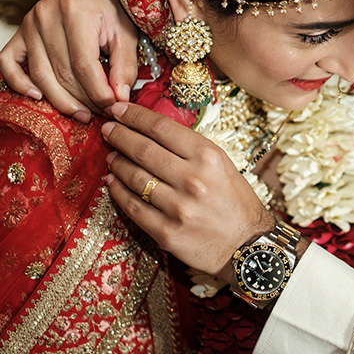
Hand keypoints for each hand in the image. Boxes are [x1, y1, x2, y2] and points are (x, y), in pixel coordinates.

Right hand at [0, 0, 139, 120]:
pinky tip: (38, 96)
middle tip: (100, 114)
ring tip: (81, 113)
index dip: (98, 92)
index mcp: (75, 11)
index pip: (84, 65)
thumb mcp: (126, 33)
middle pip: (61, 73)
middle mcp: (46, 16)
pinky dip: (18, 83)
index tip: (113, 107)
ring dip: (60, 100)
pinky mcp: (17, 33)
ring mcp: (28, 24)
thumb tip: (119, 100)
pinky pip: (7, 63)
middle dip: (82, 100)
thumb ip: (125, 66)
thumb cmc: (110, 9)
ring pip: (39, 75)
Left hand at [101, 102, 274, 280]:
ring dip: (116, 163)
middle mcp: (193, 179)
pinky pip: (132, 207)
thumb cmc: (235, 201)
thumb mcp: (222, 165)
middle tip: (107, 129)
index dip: (134, 116)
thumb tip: (152, 132)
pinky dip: (118, 191)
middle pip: (143, 149)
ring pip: (134, 177)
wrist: (247, 244)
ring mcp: (178, 207)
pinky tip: (113, 182)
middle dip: (119, 135)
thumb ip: (190, 149)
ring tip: (111, 156)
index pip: (162, 128)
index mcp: (208, 157)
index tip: (118, 110)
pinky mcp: (167, 232)